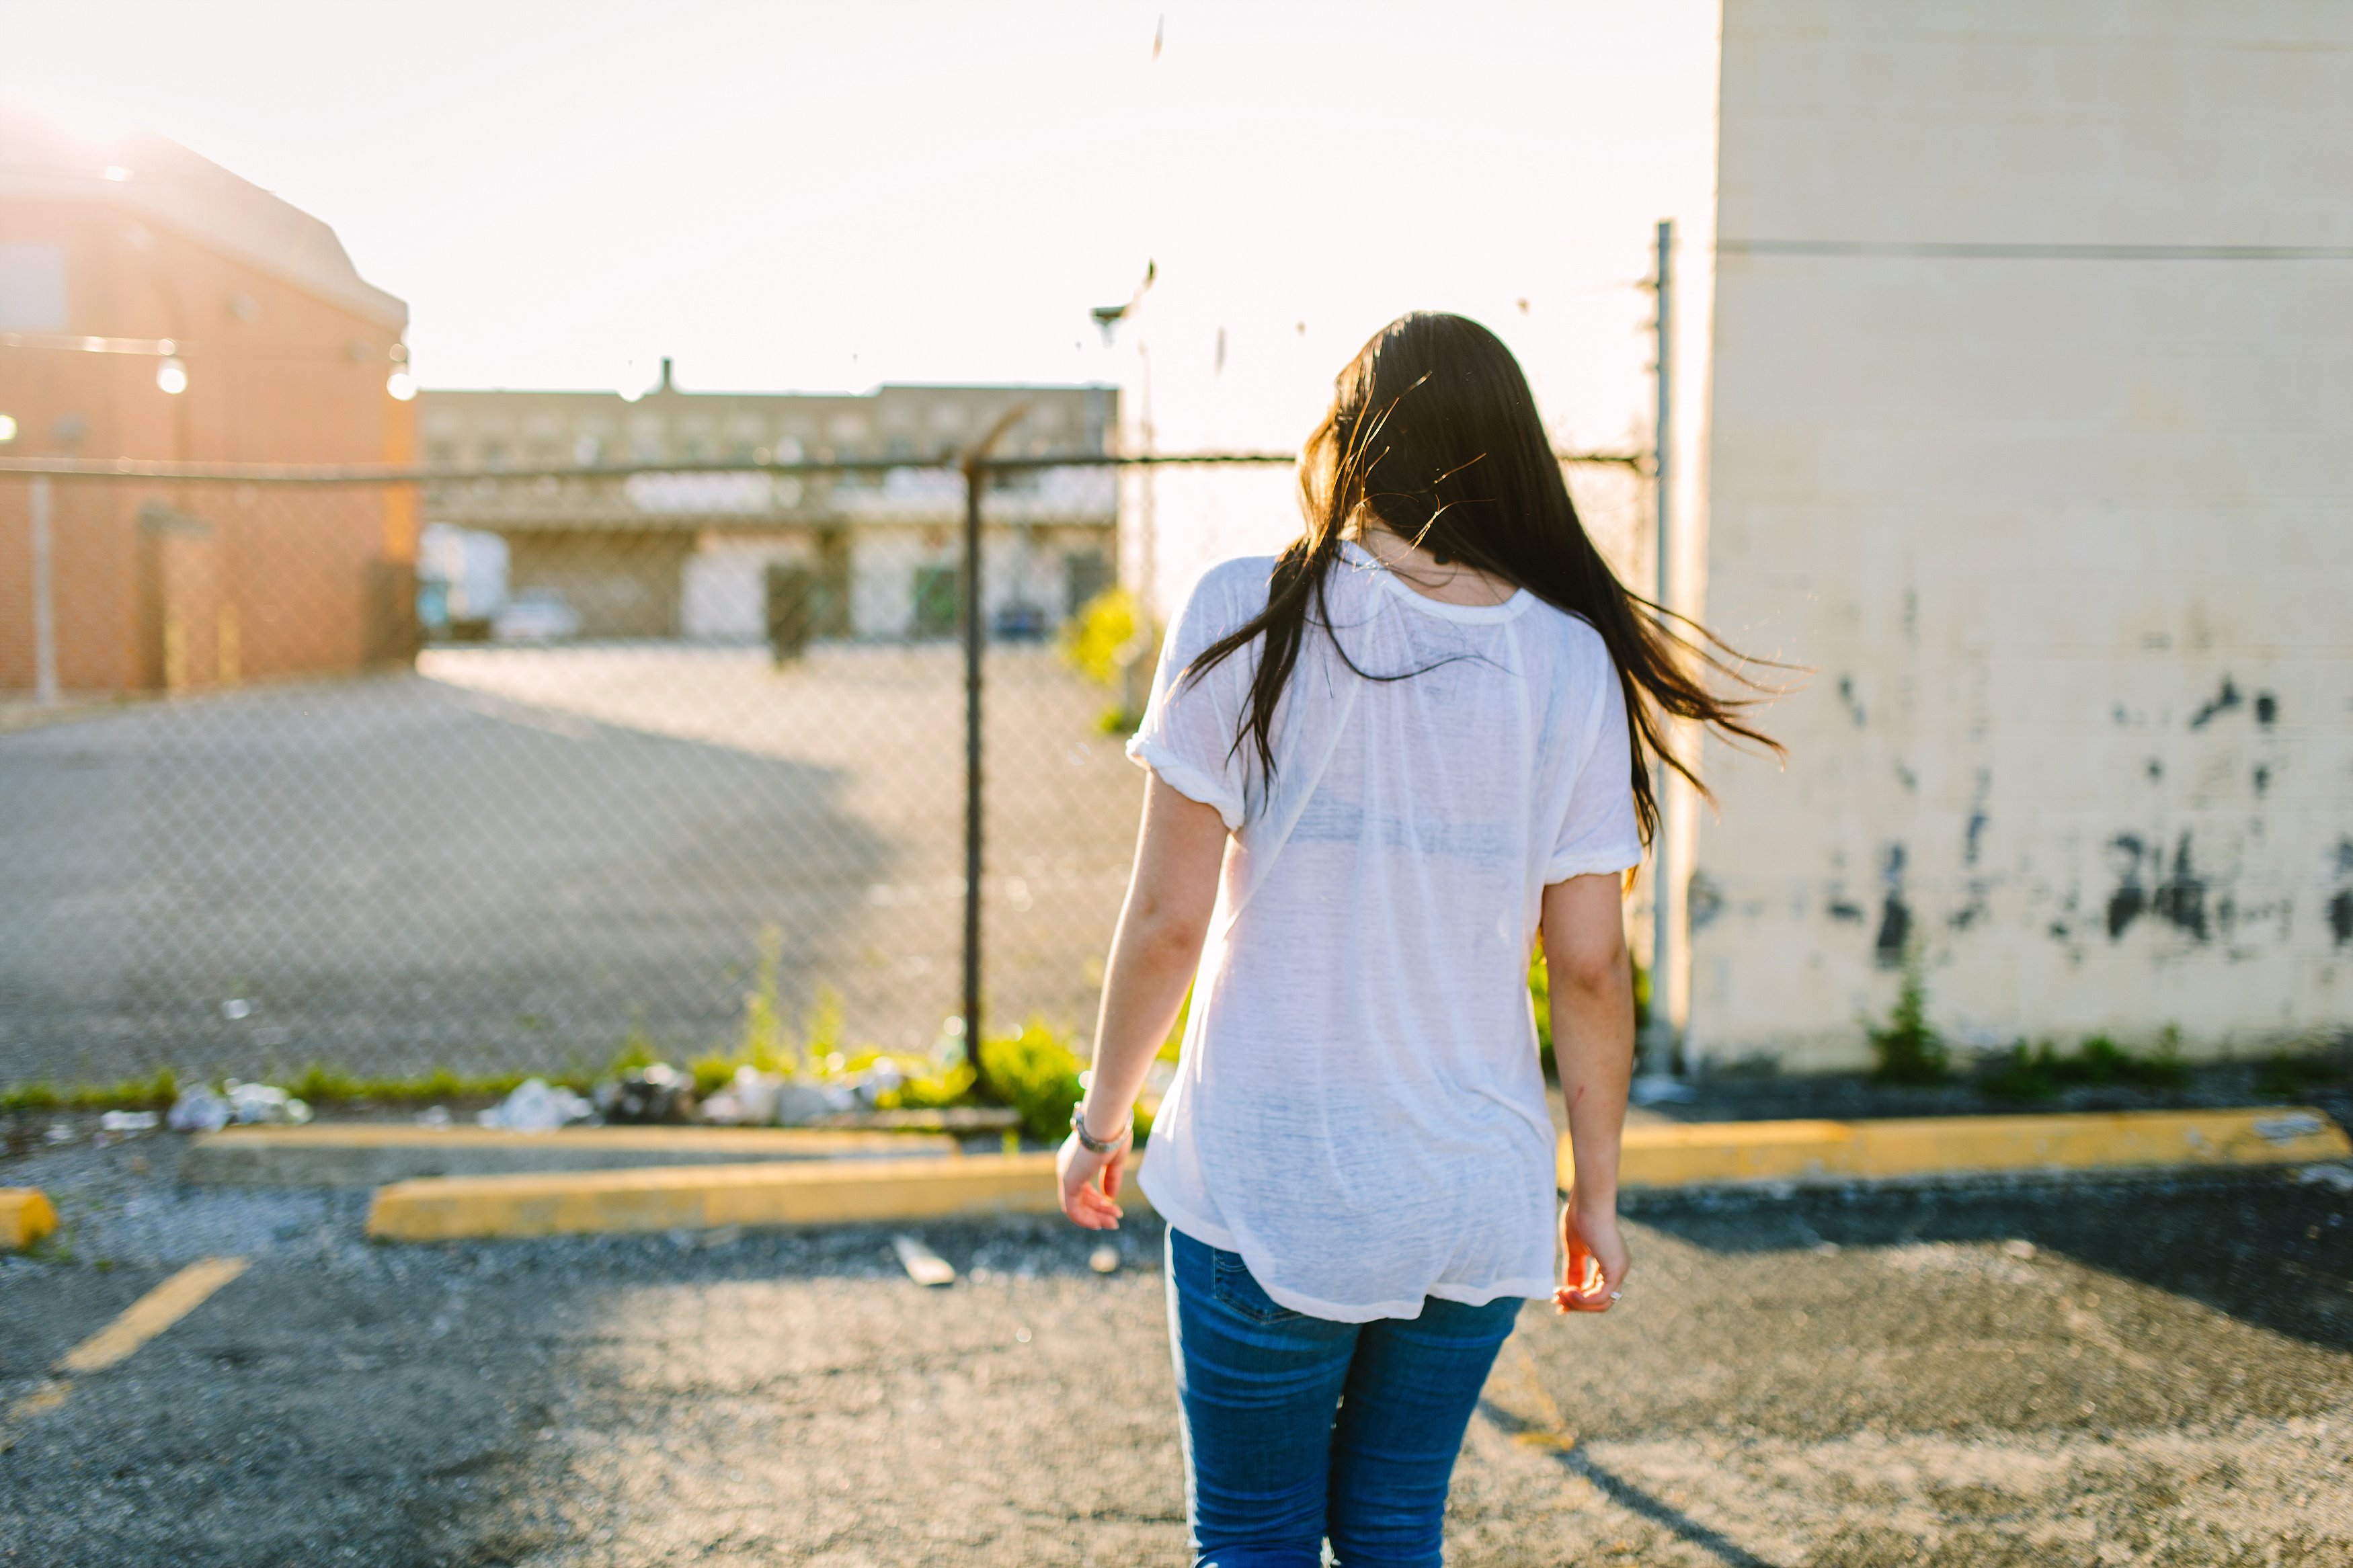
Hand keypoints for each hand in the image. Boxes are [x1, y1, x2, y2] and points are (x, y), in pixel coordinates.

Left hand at [1056, 1119, 1130, 1230]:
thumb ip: (1110, 1179)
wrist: (1107, 1121)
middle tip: (1115, 1220)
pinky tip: (1098, 1224)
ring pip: (1076, 1205)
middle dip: (1098, 1211)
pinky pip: (1072, 1208)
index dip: (1098, 1200)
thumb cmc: (1113, 1134)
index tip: (1114, 1207)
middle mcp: (1067, 1167)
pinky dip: (1084, 1218)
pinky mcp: (1068, 1180)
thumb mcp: (1114, 1159)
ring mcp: (1066, 1174)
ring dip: (1095, 1217)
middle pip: (1080, 1198)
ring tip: (1113, 1224)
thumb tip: (1110, 1197)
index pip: (1082, 1187)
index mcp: (1076, 1159)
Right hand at [1554, 1194, 1629, 1312]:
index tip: (1557, 1300)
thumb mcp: (1574, 1250)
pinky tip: (1568, 1293)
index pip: (1597, 1291)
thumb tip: (1567, 1290)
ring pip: (1602, 1303)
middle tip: (1556, 1301)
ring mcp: (1619, 1270)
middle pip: (1600, 1302)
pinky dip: (1584, 1300)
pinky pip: (1601, 1297)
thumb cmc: (1580, 1218)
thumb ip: (1574, 1270)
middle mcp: (1619, 1268)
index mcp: (1610, 1262)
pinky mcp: (1615, 1270)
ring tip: (1559, 1295)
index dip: (1577, 1300)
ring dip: (1578, 1304)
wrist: (1587, 1203)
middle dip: (1577, 1305)